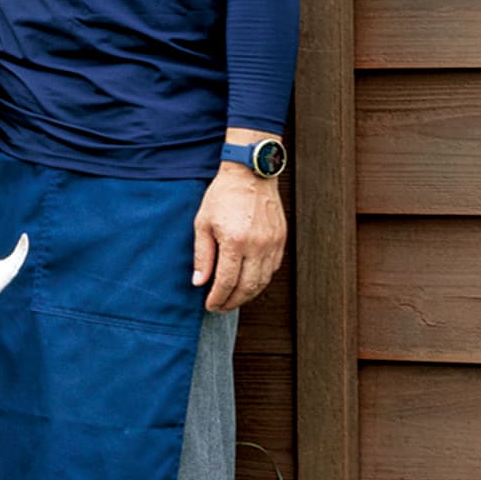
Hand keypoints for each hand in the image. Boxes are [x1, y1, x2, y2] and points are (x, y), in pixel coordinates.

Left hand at [192, 164, 286, 311]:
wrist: (250, 172)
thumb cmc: (223, 194)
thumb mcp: (203, 222)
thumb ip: (202, 255)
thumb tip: (199, 282)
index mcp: (235, 241)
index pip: (227, 282)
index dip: (218, 298)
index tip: (210, 305)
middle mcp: (258, 245)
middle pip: (248, 287)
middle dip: (233, 302)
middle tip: (221, 307)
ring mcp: (272, 243)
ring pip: (263, 281)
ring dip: (248, 295)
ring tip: (234, 298)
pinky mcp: (281, 239)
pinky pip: (273, 269)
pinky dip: (261, 280)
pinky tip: (249, 281)